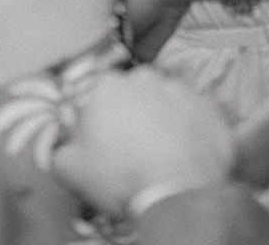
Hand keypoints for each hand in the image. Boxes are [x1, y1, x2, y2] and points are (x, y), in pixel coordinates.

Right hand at [50, 66, 233, 215]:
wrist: (176, 189)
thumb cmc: (119, 176)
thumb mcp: (70, 170)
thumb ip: (60, 151)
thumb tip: (63, 146)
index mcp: (106, 86)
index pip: (98, 95)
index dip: (99, 119)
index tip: (102, 140)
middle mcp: (143, 77)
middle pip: (133, 93)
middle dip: (132, 113)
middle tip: (133, 146)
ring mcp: (180, 88)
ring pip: (166, 99)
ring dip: (162, 118)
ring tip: (162, 151)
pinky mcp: (208, 104)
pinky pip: (195, 113)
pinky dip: (191, 128)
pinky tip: (186, 152)